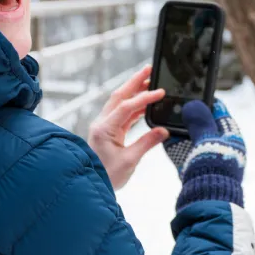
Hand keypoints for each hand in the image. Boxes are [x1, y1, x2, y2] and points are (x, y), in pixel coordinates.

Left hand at [87, 65, 169, 190]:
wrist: (91, 185)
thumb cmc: (106, 176)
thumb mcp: (130, 161)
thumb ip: (147, 143)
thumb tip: (163, 131)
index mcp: (104, 129)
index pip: (126, 107)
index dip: (144, 98)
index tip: (160, 93)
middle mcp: (102, 124)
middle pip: (119, 96)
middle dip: (134, 82)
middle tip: (149, 69)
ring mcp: (104, 126)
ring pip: (120, 102)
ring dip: (134, 91)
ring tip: (150, 82)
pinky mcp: (108, 131)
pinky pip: (122, 114)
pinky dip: (135, 106)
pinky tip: (146, 104)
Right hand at [165, 99, 245, 207]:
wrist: (207, 202)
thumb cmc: (214, 171)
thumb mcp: (208, 141)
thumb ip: (200, 121)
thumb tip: (194, 104)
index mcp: (231, 135)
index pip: (219, 110)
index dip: (205, 100)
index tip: (191, 91)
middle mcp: (221, 144)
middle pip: (203, 122)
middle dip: (189, 114)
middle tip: (174, 102)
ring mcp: (207, 156)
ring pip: (191, 136)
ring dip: (179, 128)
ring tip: (166, 116)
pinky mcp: (195, 166)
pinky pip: (183, 149)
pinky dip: (174, 142)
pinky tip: (162, 133)